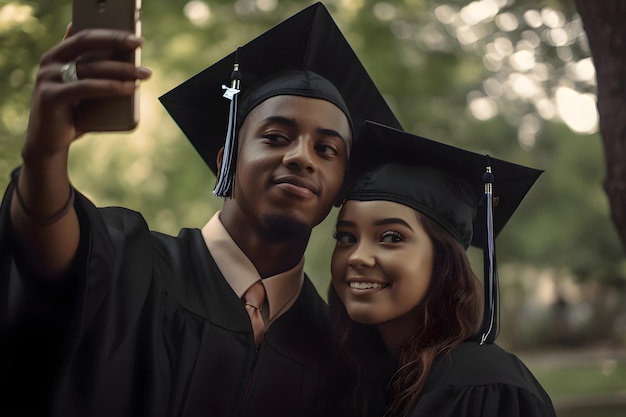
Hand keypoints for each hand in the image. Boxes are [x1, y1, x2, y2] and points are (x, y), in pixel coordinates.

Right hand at [22, 24, 151, 159]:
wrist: (49, 143)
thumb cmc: (73, 114)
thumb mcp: (83, 89)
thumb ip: (94, 72)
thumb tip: (123, 56)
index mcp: (57, 55)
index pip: (85, 36)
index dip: (111, 34)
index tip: (136, 38)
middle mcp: (49, 62)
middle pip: (86, 44)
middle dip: (116, 42)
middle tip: (140, 45)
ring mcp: (47, 78)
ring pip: (91, 68)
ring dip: (121, 70)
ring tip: (144, 74)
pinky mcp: (50, 97)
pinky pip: (86, 88)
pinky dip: (111, 87)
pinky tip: (130, 89)